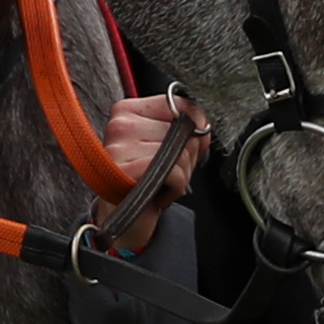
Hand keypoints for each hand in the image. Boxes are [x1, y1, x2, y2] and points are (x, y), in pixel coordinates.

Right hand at [95, 92, 210, 252]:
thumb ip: (187, 133)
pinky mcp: (126, 170)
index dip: (192, 128)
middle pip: (181, 130)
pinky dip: (175, 188)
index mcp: (127, 110)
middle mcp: (120, 124)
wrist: (123, 219)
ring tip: (160, 183)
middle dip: (185, 157)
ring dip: (180, 176)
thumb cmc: (144, 181)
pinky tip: (158, 193)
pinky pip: (173, 172)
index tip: (182, 147)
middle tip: (167, 173)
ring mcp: (120, 146)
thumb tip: (203, 128)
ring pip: (180, 153)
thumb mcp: (168, 149)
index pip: (177, 104)